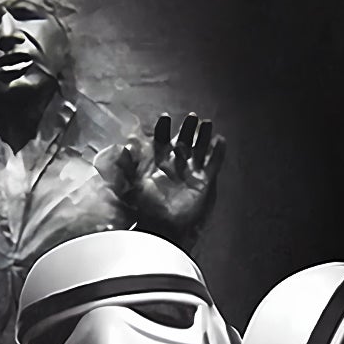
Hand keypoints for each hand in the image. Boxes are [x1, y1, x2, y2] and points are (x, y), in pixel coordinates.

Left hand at [128, 113, 224, 236]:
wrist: (162, 227)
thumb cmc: (145, 207)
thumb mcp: (132, 186)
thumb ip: (126, 168)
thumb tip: (122, 148)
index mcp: (158, 163)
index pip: (161, 140)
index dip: (162, 128)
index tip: (164, 117)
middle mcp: (175, 165)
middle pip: (183, 141)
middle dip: (187, 129)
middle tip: (192, 116)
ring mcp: (190, 172)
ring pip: (199, 149)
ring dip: (203, 136)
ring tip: (207, 123)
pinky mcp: (204, 182)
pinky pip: (213, 164)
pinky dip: (218, 153)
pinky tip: (220, 140)